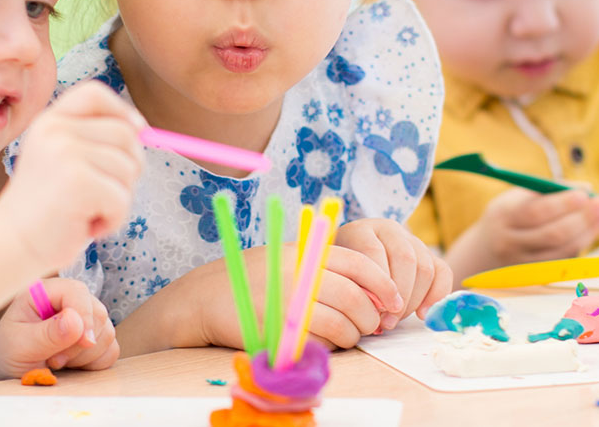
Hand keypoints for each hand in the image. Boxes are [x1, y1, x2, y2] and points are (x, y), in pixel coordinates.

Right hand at [0, 81, 144, 268]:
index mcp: (49, 121)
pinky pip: (122, 198)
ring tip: (87, 212)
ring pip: (129, 169)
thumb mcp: (63, 162)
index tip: (138, 132)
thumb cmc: (46, 210)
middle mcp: (56, 129)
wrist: (10, 244)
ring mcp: (66, 153)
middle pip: (125, 134)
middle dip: (130, 168)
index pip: (95, 93)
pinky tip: (86, 226)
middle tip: (106, 194)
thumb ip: (93, 142)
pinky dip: (113, 220)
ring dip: (119, 199)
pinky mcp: (78, 181)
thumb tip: (143, 131)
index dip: (122, 111)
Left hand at [0, 278, 115, 383]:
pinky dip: (95, 362)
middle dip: (80, 343)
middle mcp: (66, 300)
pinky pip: (111, 349)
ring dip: (85, 355)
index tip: (84, 341)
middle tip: (54, 358)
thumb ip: (47, 334)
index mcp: (44, 292)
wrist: (9, 374)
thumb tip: (76, 320)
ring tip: (57, 361)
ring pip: (107, 332)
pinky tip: (72, 365)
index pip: (77, 292)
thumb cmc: (7, 355)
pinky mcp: (93, 338)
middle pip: (98, 313)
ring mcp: (82, 318)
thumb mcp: (19, 346)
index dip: (84, 315)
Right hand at [155, 242, 401, 352]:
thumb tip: (368, 287)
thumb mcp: (287, 258)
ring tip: (351, 335)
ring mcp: (288, 300)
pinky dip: (332, 346)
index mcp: (305, 252)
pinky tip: (328, 343)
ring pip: (342, 321)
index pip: (359, 263)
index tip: (394, 300)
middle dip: (371, 315)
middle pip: (355, 295)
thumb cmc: (251, 279)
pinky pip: (320, 341)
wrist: (204, 297)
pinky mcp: (279, 327)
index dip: (383, 284)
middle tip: (374, 325)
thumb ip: (322, 266)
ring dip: (354, 334)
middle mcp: (299, 272)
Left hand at [333, 218, 452, 328]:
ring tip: (397, 319)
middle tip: (388, 321)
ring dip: (414, 300)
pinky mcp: (428, 254)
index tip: (376, 311)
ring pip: (425, 267)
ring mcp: (411, 240)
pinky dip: (436, 295)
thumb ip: (351, 287)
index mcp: (361, 230)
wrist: (351, 260)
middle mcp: (389, 229)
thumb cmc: (341, 273)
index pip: (373, 251)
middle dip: (399, 296)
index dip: (377, 284)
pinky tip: (422, 314)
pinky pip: (443, 272)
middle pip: (405, 258)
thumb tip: (376, 312)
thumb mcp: (337, 276)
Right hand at [451, 187, 598, 272]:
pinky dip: (582, 244)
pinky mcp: (536, 276)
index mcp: (503, 217)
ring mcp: (523, 263)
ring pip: (563, 250)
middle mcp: (510, 242)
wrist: (484, 252)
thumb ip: (548, 190)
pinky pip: (565, 259)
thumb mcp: (517, 197)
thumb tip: (586, 188)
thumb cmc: (509, 216)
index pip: (535, 212)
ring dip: (589, 232)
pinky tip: (593, 230)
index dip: (562, 204)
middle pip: (552, 234)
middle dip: (582, 218)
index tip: (585, 194)